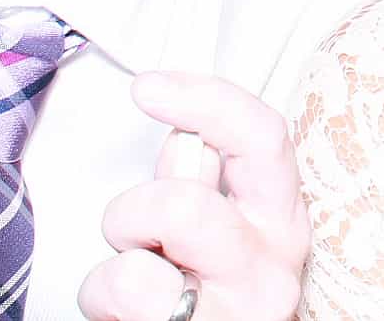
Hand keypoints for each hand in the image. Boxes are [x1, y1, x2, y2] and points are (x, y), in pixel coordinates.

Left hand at [76, 71, 309, 320]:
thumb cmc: (208, 293)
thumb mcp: (215, 230)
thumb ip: (200, 182)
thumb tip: (183, 137)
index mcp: (282, 217)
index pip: (262, 137)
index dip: (204, 100)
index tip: (146, 86)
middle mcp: (272, 267)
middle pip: (181, 203)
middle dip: (132, 212)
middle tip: (140, 235)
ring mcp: (236, 316)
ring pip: (133, 268)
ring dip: (114, 269)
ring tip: (138, 285)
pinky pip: (116, 303)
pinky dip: (101, 304)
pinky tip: (132, 318)